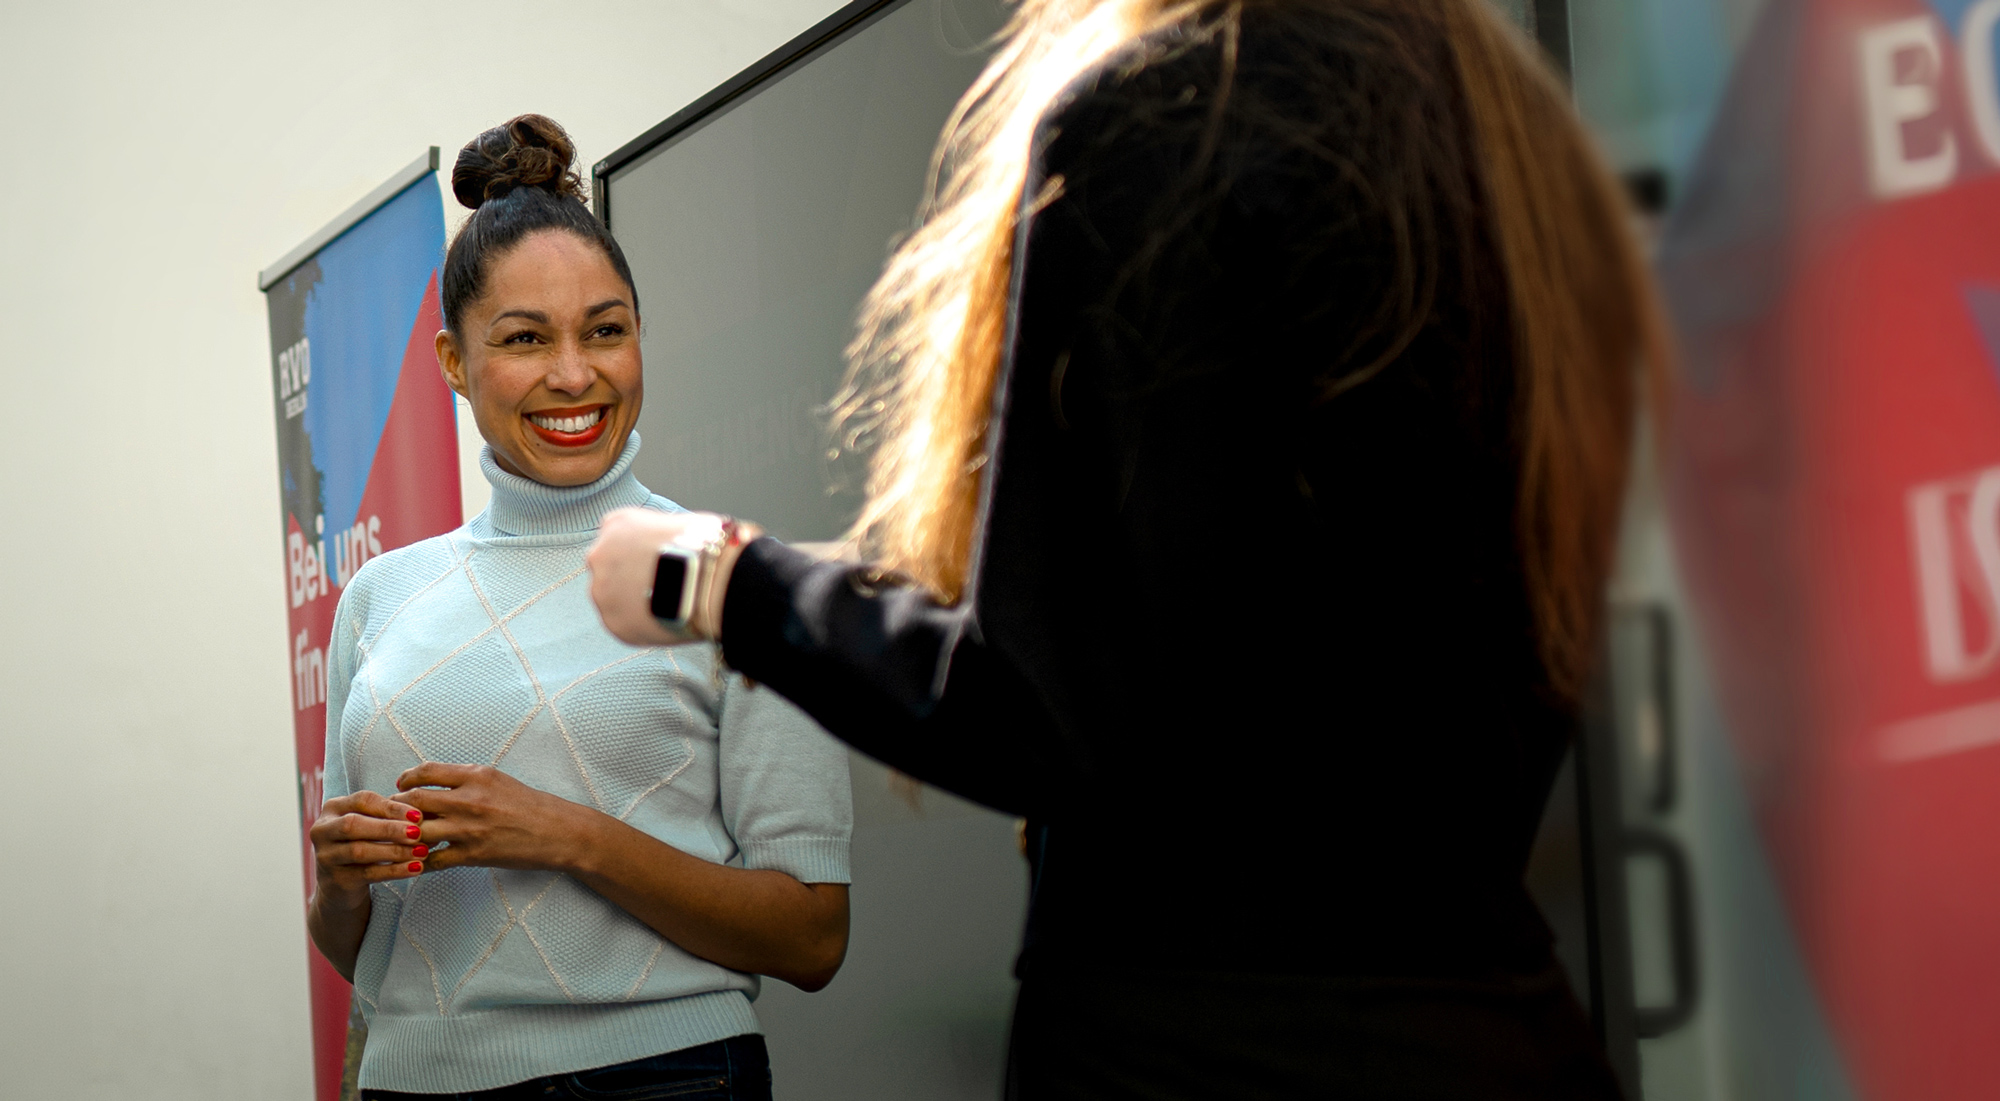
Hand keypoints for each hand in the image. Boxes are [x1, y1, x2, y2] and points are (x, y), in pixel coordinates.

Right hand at [310, 790, 427, 907]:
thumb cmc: (364, 845)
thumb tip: (427, 816)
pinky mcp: (334, 880)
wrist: (342, 885)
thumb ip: (392, 818)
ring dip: (394, 851)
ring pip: (359, 851)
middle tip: (418, 833)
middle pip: (354, 824)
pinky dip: (393, 871)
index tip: (418, 815)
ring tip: (421, 852)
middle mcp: (323, 830)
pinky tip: (414, 869)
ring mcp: (325, 856)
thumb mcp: (372, 826)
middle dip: (389, 828)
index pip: (362, 800)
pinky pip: (367, 874)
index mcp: (333, 808)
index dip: (391, 807)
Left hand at [396, 762, 603, 874]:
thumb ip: (466, 779)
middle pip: (414, 800)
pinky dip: (420, 861)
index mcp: (475, 776)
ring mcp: (468, 828)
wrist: (556, 831)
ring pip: (417, 830)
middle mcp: (468, 799)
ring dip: (403, 836)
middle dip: (396, 807)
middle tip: (391, 814)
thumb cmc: (529, 805)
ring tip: (398, 838)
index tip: (401, 785)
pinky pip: (433, 859)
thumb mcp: (498, 780)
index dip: (407, 778)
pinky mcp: (472, 854)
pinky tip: (415, 861)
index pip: (427, 771)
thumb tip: (434, 782)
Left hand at [587, 507, 739, 646]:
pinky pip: (624, 624)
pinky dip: (639, 624)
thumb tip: (677, 544)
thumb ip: (664, 533)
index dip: (639, 552)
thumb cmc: (702, 546)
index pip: (617, 537)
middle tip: (659, 585)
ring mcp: (603, 591)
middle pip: (609, 569)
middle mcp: (600, 555)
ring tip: (664, 605)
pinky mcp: (614, 623)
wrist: (706, 580)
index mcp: (616, 524)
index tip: (655, 561)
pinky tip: (663, 620)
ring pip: (613, 598)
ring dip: (632, 602)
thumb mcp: (682, 521)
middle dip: (630, 577)